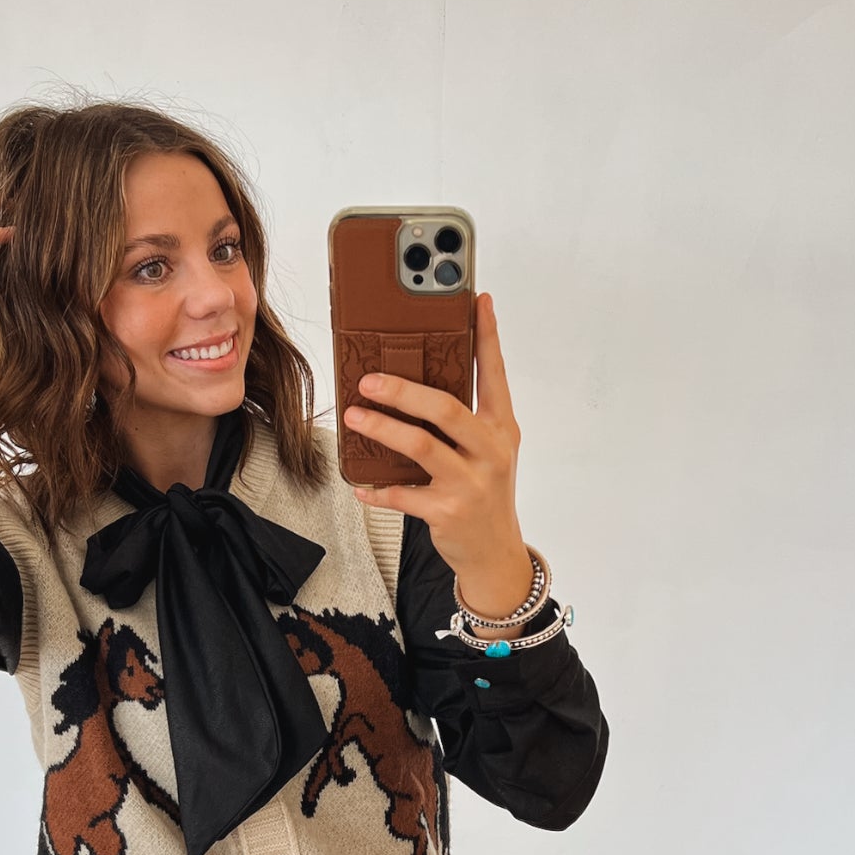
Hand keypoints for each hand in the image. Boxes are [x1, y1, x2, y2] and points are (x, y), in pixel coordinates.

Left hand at [346, 292, 531, 619]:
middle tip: (368, 379)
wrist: (495, 553)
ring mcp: (470, 483)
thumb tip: (416, 385)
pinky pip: (403, 494)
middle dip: (403, 390)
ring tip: (354, 416)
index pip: (495, 374)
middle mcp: (490, 451)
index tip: (477, 301)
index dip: (487, 336)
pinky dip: (377, 489)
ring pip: (421, 446)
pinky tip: (360, 484)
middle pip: (445, 408)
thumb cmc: (484, 494)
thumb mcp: (488, 452)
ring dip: (383, 429)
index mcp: (500, 428)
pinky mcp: (447, 512)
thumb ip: (464, 420)